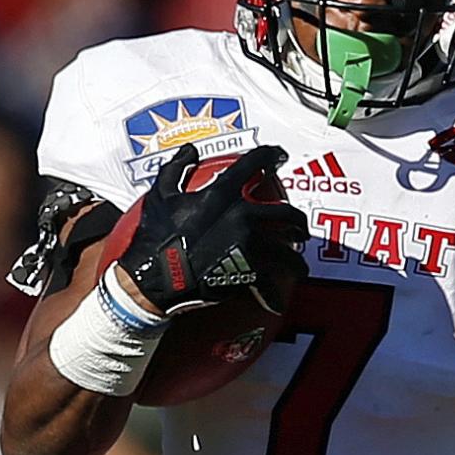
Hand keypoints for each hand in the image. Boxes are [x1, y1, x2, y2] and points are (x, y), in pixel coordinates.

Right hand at [118, 143, 306, 317]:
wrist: (155, 277)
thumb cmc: (155, 236)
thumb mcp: (160, 196)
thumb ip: (176, 169)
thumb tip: (189, 152)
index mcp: (221, 194)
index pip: (253, 165)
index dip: (270, 156)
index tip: (279, 156)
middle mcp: (241, 215)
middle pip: (285, 213)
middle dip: (298, 220)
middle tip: (300, 226)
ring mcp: (248, 244)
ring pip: (287, 251)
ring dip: (296, 259)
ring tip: (298, 264)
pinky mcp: (248, 271)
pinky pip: (271, 284)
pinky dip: (276, 295)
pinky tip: (279, 302)